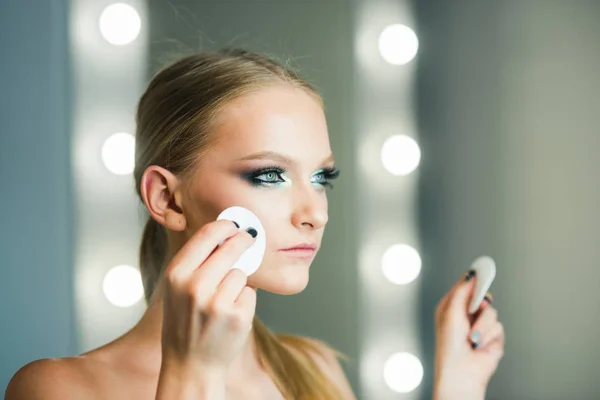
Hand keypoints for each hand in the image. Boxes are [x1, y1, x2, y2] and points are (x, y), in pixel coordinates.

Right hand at [156, 220, 257, 397]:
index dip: (225, 225)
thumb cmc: (184, 321)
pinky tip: (230, 314)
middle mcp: (194, 286)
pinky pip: (249, 292)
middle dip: (244, 240)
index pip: (207, 234)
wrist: (189, 364)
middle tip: (250, 238)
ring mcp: (217, 302)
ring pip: (241, 272)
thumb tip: (226, 231)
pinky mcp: (237, 315)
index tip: (234, 224)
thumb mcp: (176, 288)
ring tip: (223, 299)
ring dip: (239, 280)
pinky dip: (245, 299)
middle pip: (231, 247)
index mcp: (176, 274)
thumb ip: (196, 261)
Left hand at [433, 271, 504, 399]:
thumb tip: (471, 274)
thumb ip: (462, 291)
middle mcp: (466, 315)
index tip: (483, 269)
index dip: (474, 280)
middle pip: (482, 297)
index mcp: (451, 307)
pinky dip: (489, 336)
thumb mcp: (451, 312)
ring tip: (472, 337)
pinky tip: (479, 345)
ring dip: (482, 325)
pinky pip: (498, 327)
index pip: (465, 287)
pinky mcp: (492, 337)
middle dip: (481, 302)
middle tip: (479, 306)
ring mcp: (479, 325)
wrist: (462, 371)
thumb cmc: (450, 344)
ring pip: (492, 312)